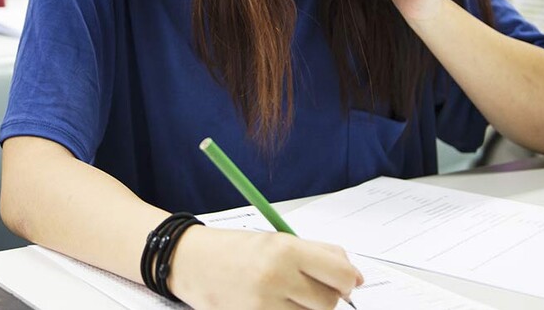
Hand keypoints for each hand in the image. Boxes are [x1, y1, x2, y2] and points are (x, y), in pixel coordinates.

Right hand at [167, 226, 362, 308]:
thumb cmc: (233, 249)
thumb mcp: (276, 240)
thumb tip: (354, 276)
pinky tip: (275, 304)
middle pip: (329, 302)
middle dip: (326, 296)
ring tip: (286, 294)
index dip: (348, 280)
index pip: (340, 273)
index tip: (346, 281)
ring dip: (305, 308)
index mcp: (285, 249)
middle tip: (310, 287)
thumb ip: (317, 253)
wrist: (188, 261)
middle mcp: (276, 277)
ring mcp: (264, 305)